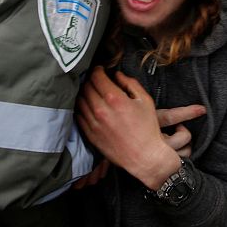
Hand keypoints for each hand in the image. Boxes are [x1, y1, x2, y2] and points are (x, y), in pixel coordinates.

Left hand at [77, 67, 196, 188]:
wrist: (144, 156)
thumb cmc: (147, 128)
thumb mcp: (145, 101)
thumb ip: (131, 84)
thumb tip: (117, 75)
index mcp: (115, 99)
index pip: (97, 77)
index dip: (97, 70)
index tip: (100, 70)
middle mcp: (101, 110)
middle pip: (86, 87)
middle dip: (91, 80)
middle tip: (96, 80)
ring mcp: (93, 123)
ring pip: (80, 100)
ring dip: (84, 93)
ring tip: (92, 93)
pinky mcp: (90, 135)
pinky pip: (79, 116)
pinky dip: (82, 108)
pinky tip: (89, 107)